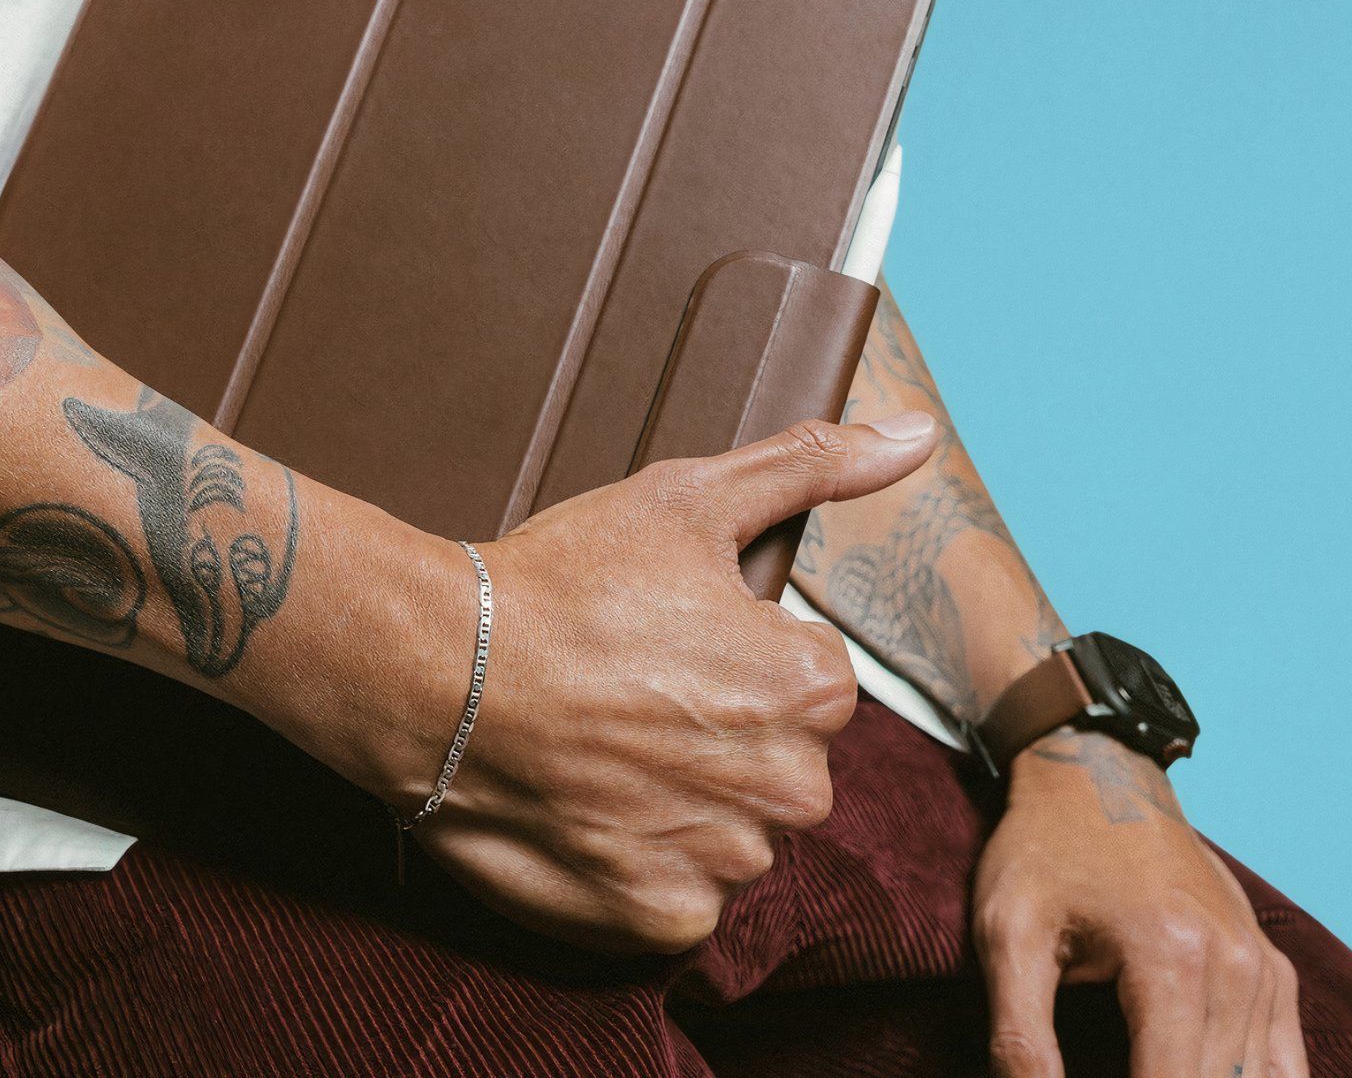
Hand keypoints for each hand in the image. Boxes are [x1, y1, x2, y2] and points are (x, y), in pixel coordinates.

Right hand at [405, 414, 938, 953]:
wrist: (436, 673)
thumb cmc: (558, 585)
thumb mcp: (685, 499)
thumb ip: (812, 466)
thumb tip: (915, 433)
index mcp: (812, 688)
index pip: (801, 686)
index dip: (725, 661)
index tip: (656, 648)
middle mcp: (791, 785)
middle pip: (772, 768)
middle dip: (712, 742)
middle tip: (621, 700)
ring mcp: (727, 860)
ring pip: (728, 836)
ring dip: (678, 808)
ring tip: (596, 756)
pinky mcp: (664, 918)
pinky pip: (677, 898)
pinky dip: (637, 866)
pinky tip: (587, 810)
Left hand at [977, 729, 1306, 1077]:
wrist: (1098, 776)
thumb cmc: (1041, 851)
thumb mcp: (1004, 934)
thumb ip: (1018, 1032)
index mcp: (1170, 961)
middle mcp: (1237, 970)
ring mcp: (1266, 972)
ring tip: (1141, 1075)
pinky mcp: (1275, 973)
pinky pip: (1284, 1066)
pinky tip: (1198, 1077)